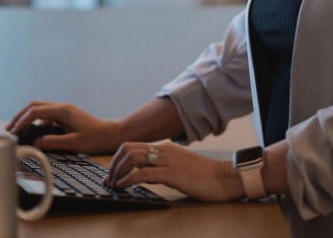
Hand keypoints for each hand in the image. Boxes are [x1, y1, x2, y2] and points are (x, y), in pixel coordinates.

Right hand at [6, 101, 121, 154]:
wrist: (110, 134)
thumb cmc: (95, 139)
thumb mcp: (73, 143)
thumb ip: (53, 142)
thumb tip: (35, 143)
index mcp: (63, 111)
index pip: (35, 111)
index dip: (21, 121)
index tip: (13, 133)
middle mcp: (62, 107)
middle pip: (35, 105)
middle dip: (20, 116)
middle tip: (9, 129)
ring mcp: (64, 111)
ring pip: (40, 109)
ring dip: (27, 117)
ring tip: (17, 130)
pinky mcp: (65, 116)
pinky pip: (46, 115)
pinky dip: (35, 121)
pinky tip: (32, 133)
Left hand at [105, 142, 244, 202]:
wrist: (223, 178)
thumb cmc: (203, 176)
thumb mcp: (179, 166)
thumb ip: (162, 166)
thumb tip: (144, 174)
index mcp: (165, 147)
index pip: (133, 146)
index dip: (118, 159)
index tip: (112, 174)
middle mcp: (164, 150)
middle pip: (128, 149)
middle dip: (113, 165)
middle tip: (109, 180)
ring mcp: (167, 160)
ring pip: (132, 158)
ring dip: (118, 171)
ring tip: (114, 184)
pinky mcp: (171, 173)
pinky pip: (143, 173)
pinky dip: (128, 179)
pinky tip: (123, 187)